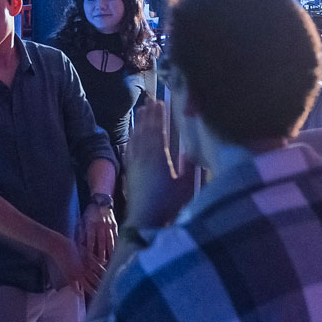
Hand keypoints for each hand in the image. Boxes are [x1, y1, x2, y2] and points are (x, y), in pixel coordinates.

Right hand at [47, 233, 104, 295]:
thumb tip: (105, 263)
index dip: (108, 278)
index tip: (112, 282)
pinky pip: (74, 287)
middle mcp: (85, 269)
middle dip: (102, 286)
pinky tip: (81, 295)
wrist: (59, 246)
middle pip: (96, 280)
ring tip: (97, 296)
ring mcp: (76, 273)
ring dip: (92, 291)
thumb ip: (95, 258)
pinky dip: (77, 292)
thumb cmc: (73, 246)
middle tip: (107, 292)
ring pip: (87, 285)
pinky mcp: (68, 276)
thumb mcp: (86, 251)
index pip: (102, 272)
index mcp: (90, 262)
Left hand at [77, 201, 117, 263]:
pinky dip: (116, 245)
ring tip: (111, 260)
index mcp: (91, 224)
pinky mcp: (115, 225)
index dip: (90, 248)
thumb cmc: (90, 212)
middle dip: (102, 253)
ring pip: (110, 240)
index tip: (89, 257)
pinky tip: (117, 252)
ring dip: (110, 251)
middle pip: (102, 241)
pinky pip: (116, 237)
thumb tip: (80, 243)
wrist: (101, 200)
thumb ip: (81, 231)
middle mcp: (101, 225)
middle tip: (102, 263)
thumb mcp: (83, 219)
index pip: (91, 238)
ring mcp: (109, 225)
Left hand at [123, 99, 191, 229]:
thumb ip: (190, 167)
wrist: (144, 221)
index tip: (160, 102)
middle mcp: (144, 157)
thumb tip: (192, 150)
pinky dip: (132, 139)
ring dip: (139, 124)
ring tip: (141, 112)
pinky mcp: (129, 173)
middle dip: (148, 115)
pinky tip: (133, 137)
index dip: (159, 116)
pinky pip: (130, 150)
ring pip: (136, 138)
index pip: (158, 131)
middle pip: (145, 131)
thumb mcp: (186, 187)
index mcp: (159, 158)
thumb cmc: (168, 206)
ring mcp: (134, 164)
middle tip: (149, 100)